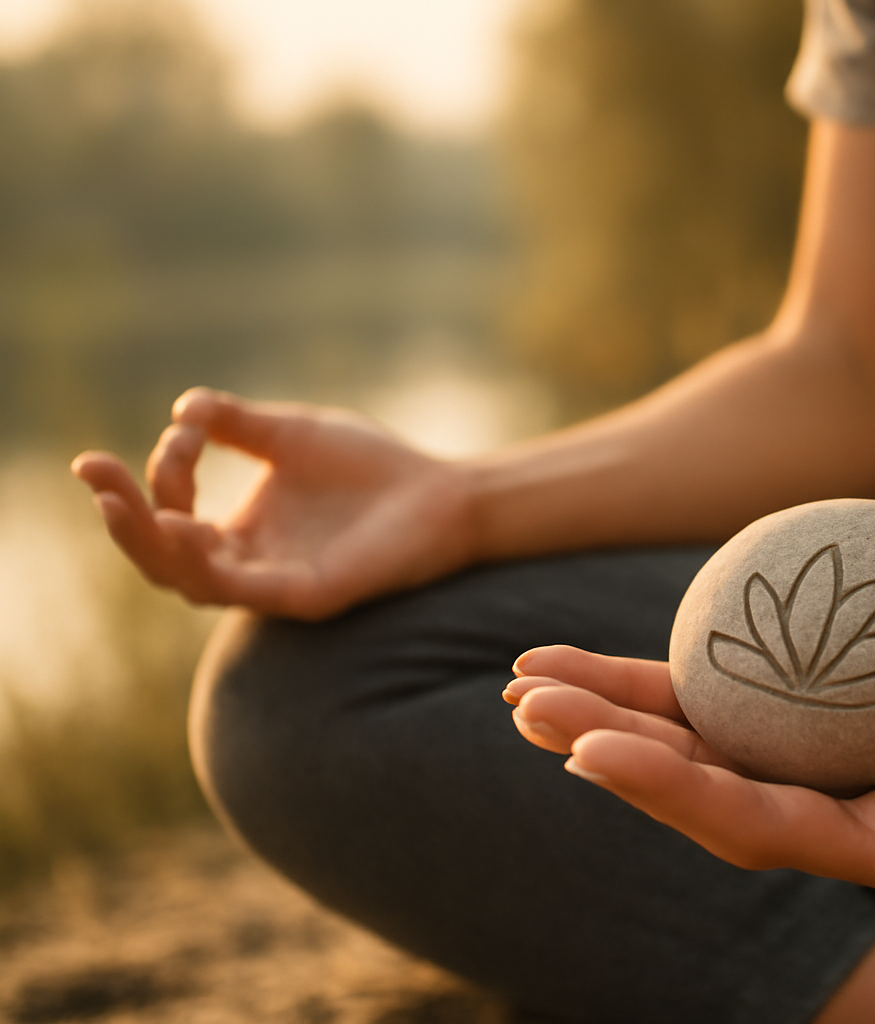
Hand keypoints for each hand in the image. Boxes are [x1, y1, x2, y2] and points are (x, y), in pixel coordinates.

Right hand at [71, 387, 477, 619]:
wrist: (442, 494)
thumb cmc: (373, 467)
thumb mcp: (292, 434)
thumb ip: (237, 423)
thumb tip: (181, 408)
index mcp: (241, 529)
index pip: (173, 508)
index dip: (165, 467)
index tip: (190, 428)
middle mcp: (249, 561)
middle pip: (163, 555)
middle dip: (122, 516)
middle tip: (93, 473)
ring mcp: (275, 582)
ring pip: (189, 580)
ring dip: (149, 543)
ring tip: (121, 504)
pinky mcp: (306, 594)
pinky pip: (240, 590)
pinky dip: (206, 563)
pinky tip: (183, 527)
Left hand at [505, 590, 874, 896]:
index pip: (764, 830)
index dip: (671, 793)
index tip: (587, 746)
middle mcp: (856, 821)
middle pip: (708, 795)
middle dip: (611, 755)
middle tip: (523, 703)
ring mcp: (840, 772)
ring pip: (709, 751)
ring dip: (618, 718)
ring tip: (529, 679)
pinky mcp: (835, 722)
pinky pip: (742, 701)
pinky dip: (670, 680)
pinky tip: (604, 656)